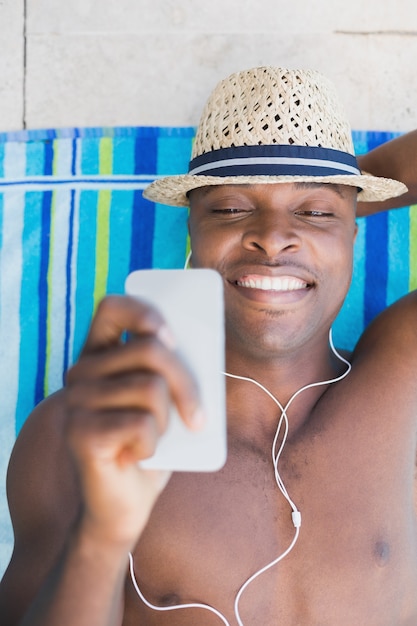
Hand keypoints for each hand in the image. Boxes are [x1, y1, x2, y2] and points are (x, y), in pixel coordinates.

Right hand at [64, 295, 202, 549]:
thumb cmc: (151, 446)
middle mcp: (81, 372)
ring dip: (168, 421)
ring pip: (151, 388)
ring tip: (154, 440)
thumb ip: (174, 369)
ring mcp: (76, 402)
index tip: (172, 337)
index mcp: (100, 356)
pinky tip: (137, 457)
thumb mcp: (167, 400)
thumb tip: (206, 346)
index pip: (113, 307)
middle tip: (199, 419)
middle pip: (150, 350)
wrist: (125, 505)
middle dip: (187, 384)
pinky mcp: (80, 433)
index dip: (145, 313)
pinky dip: (153, 446)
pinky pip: (142, 424)